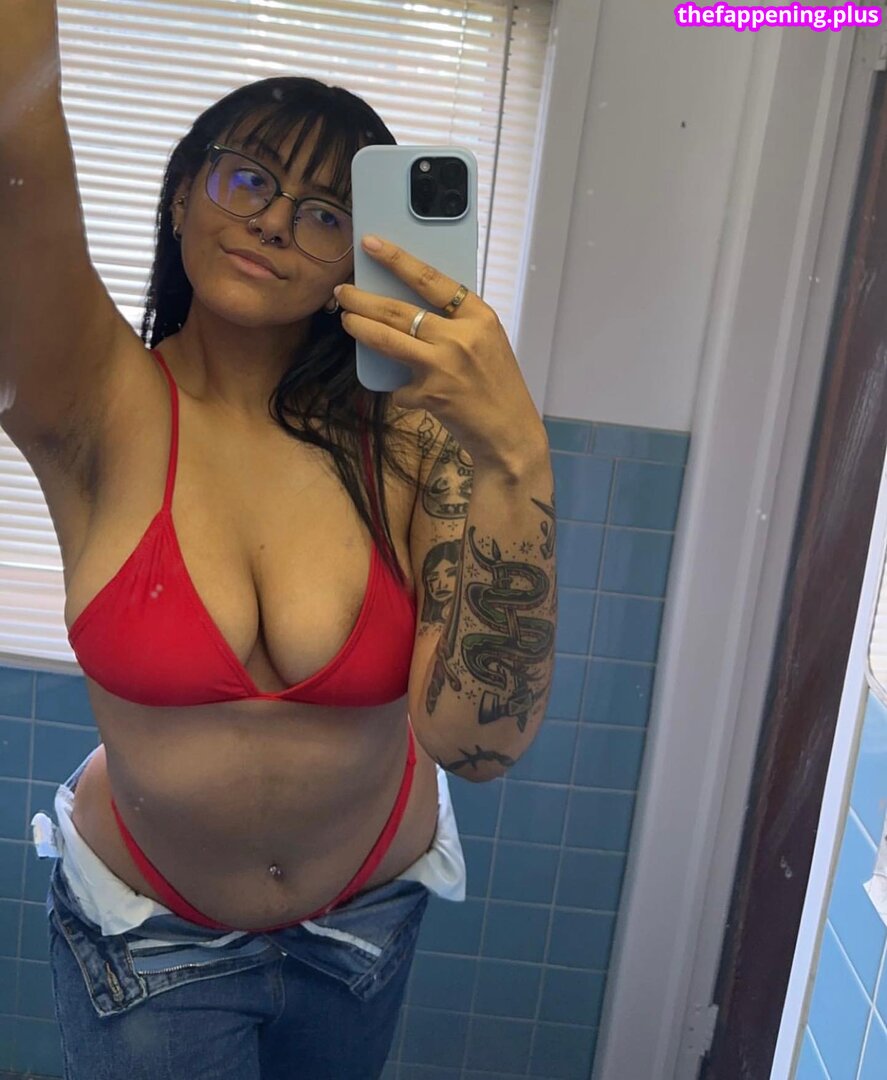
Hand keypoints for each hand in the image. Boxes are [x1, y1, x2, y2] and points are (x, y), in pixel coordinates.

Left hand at [334, 235, 544, 469]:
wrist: (510, 432)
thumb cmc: (498, 385)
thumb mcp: (487, 342)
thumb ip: (458, 323)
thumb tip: (413, 306)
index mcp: (479, 316)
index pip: (430, 279)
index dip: (396, 259)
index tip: (371, 244)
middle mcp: (461, 337)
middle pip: (398, 310)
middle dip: (363, 298)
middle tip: (343, 292)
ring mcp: (443, 366)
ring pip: (388, 339)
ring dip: (361, 328)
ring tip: (347, 320)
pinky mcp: (430, 395)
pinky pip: (400, 386)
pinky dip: (401, 390)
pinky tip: (412, 394)